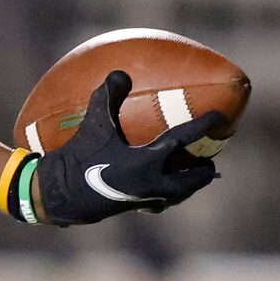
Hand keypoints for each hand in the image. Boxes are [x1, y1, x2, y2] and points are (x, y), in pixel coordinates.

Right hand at [27, 71, 220, 224]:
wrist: (59, 196)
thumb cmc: (77, 158)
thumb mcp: (92, 126)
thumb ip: (107, 98)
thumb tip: (121, 72)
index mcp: (147, 163)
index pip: (183, 141)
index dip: (203, 126)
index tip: (220, 117)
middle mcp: (151, 184)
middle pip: (190, 180)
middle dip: (203, 171)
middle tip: (210, 160)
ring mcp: (143, 199)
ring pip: (176, 195)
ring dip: (187, 186)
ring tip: (191, 177)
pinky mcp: (131, 207)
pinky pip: (158, 202)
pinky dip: (164, 195)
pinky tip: (157, 190)